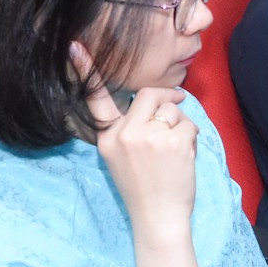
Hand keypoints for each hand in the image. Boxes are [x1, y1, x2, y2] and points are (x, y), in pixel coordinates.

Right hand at [84, 85, 196, 243]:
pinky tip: (184, 157)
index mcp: (108, 138)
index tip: (75, 47)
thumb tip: (151, 102)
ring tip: (175, 150)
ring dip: (180, 124)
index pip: (96, 101)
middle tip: (178, 100)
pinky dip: (192, 138)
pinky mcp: (174, 142)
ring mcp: (150, 137)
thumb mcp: (119, 159)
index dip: (85, 70)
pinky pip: (189, 124)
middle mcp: (125, 134)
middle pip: (148, 94)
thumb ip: (127, 131)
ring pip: (172, 110)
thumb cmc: (142, 189)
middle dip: (166, 97)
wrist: (158, 219)